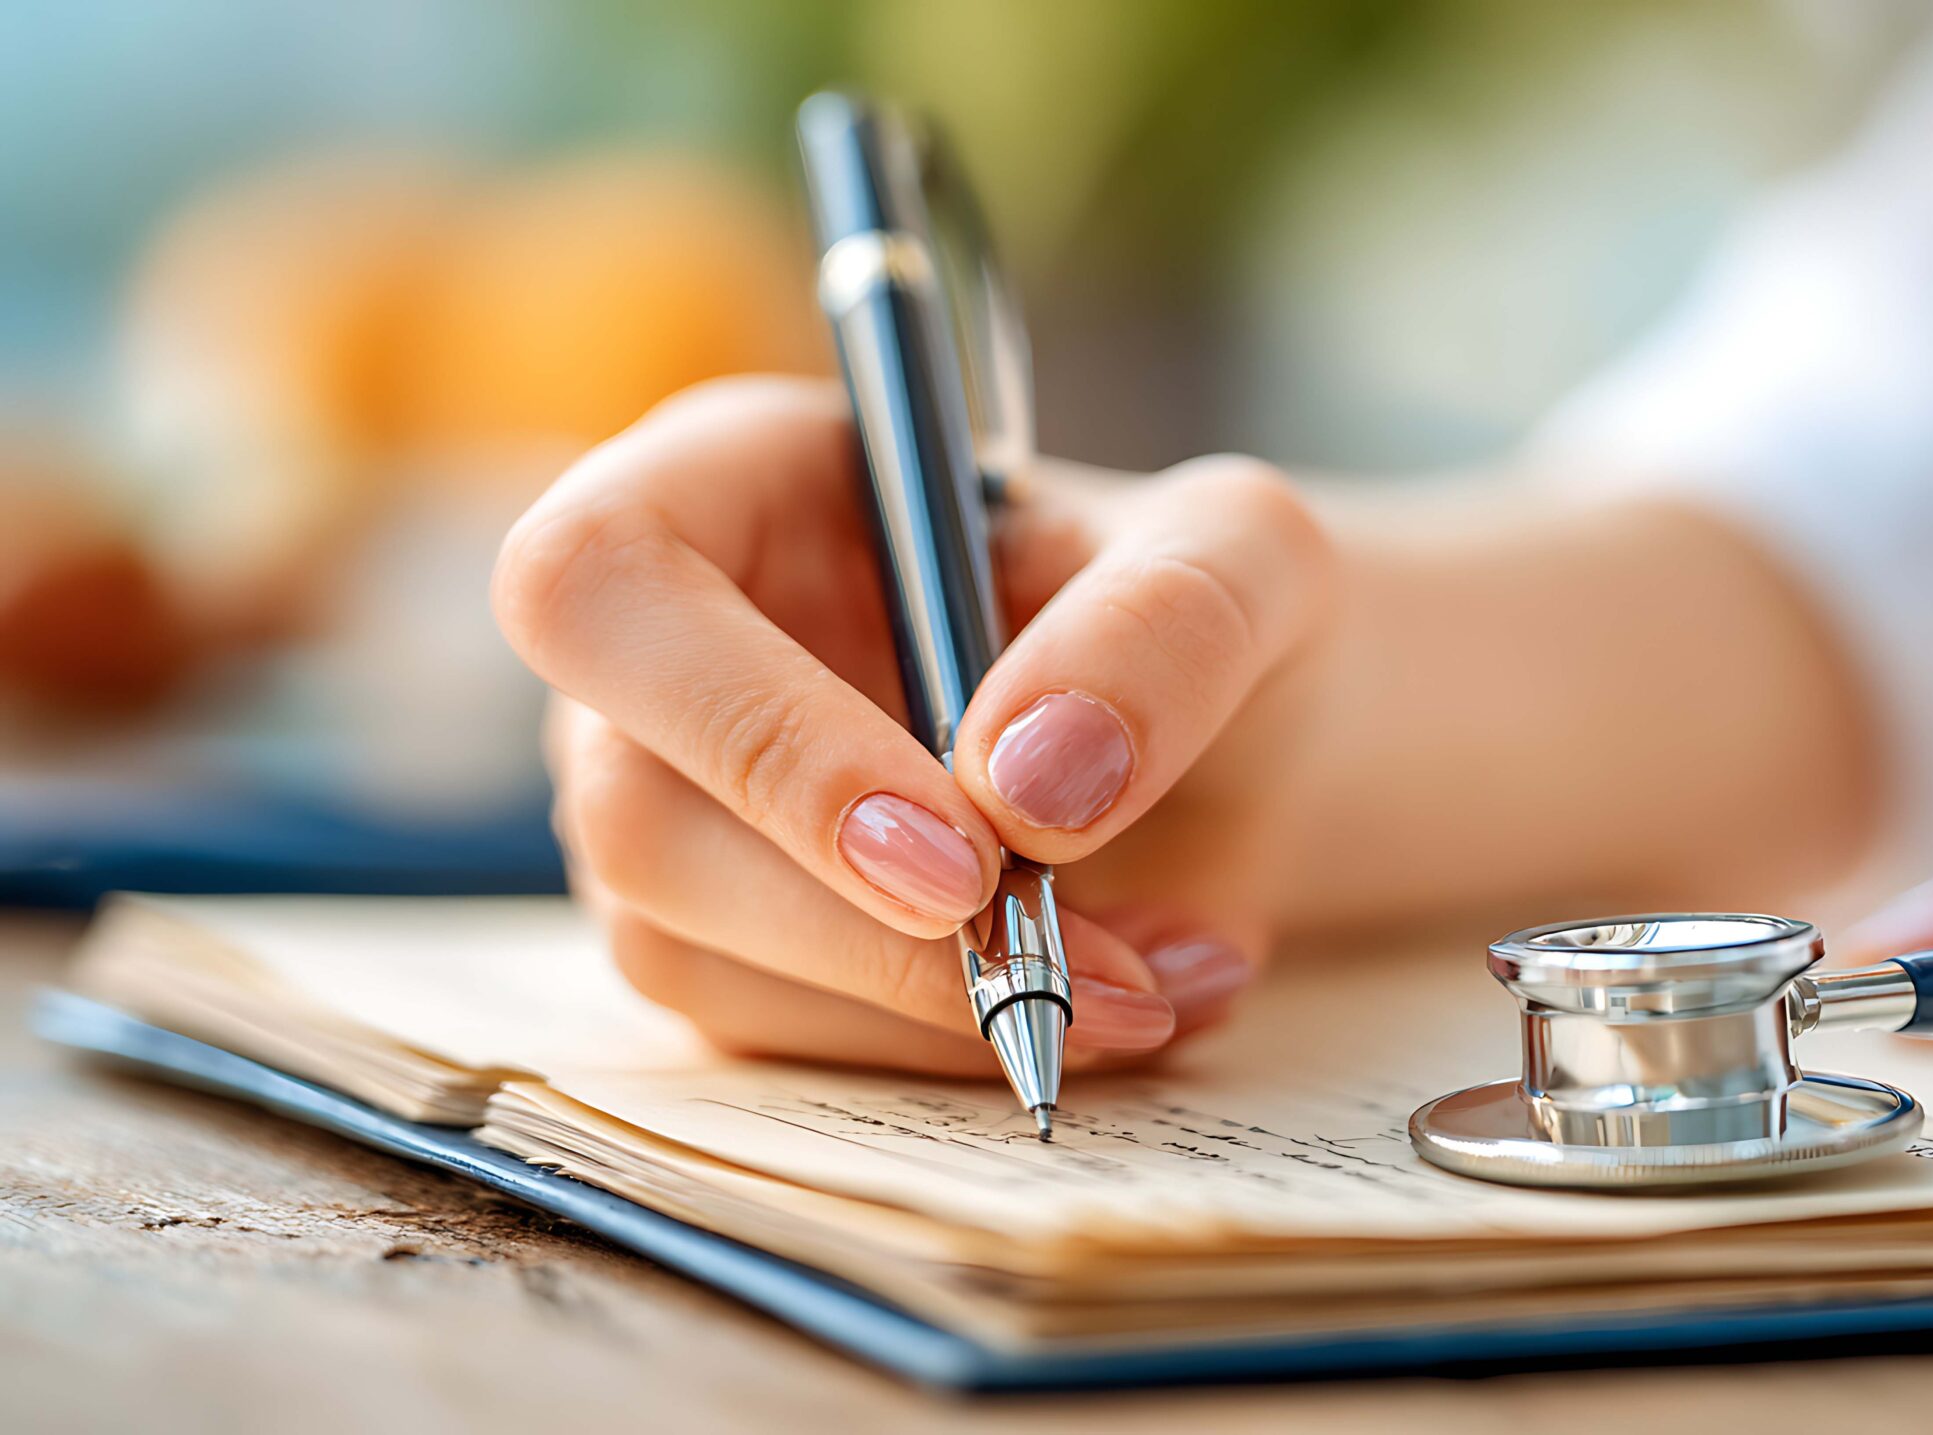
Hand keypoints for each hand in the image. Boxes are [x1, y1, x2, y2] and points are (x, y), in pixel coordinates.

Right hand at [494, 377, 1332, 1074]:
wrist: (1240, 742)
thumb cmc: (1202, 607)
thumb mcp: (1244, 558)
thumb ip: (1160, 631)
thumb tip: (1027, 790)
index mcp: (732, 481)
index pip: (601, 583)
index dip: (750, 732)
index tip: (956, 848)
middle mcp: (662, 651)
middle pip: (635, 816)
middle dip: (864, 927)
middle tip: (1080, 970)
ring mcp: (674, 806)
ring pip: (696, 956)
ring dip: (931, 1008)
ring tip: (1154, 983)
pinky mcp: (727, 944)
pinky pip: (779, 1042)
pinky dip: (951, 1048)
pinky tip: (1115, 1004)